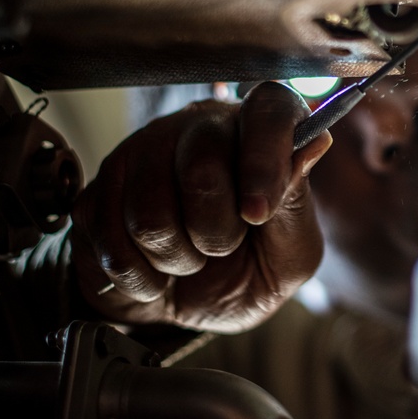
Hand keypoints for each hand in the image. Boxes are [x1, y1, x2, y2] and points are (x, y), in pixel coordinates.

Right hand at [70, 82, 331, 332]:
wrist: (177, 310)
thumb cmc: (244, 274)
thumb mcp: (289, 257)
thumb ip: (298, 204)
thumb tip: (314, 143)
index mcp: (263, 135)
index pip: (270, 108)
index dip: (264, 160)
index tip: (257, 214)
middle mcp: (205, 127)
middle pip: (200, 167)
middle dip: (215, 234)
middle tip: (221, 249)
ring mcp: (147, 148)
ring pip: (149, 209)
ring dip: (174, 258)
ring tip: (187, 260)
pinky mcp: (103, 182)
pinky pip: (106, 231)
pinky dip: (135, 272)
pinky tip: (151, 270)